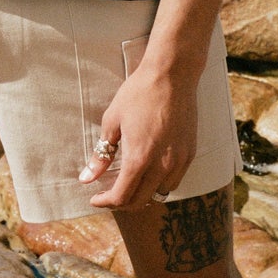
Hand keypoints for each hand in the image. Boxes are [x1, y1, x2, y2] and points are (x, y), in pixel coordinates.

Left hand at [81, 61, 198, 210]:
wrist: (172, 75)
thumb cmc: (139, 93)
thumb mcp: (112, 121)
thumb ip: (101, 154)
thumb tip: (87, 178)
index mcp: (139, 158)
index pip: (121, 197)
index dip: (105, 202)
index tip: (95, 198)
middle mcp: (162, 165)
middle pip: (140, 201)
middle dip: (121, 203)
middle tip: (108, 193)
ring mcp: (178, 160)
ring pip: (159, 193)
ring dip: (143, 194)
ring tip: (130, 184)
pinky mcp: (190, 153)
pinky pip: (174, 180)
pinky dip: (160, 183)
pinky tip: (150, 171)